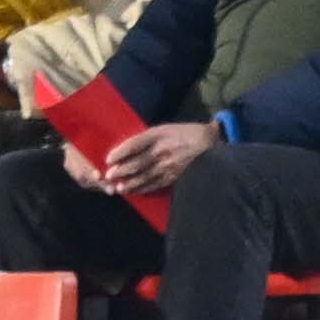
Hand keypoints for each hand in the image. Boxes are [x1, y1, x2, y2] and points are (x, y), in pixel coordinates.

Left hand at [91, 120, 213, 195]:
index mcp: (159, 135)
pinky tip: (135, 192)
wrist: (210, 144)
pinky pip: (155, 184)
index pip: (134, 144)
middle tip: (108, 176)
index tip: (108, 158)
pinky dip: (144, 188)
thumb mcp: (167, 128)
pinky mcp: (174, 177)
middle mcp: (162, 151)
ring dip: (130, 183)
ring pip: (144, 176)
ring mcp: (168, 166)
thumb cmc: (186, 133)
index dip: (120, 152)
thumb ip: (150, 137)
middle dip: (121, 170)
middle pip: (137, 163)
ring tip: (118, 188)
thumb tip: (130, 148)